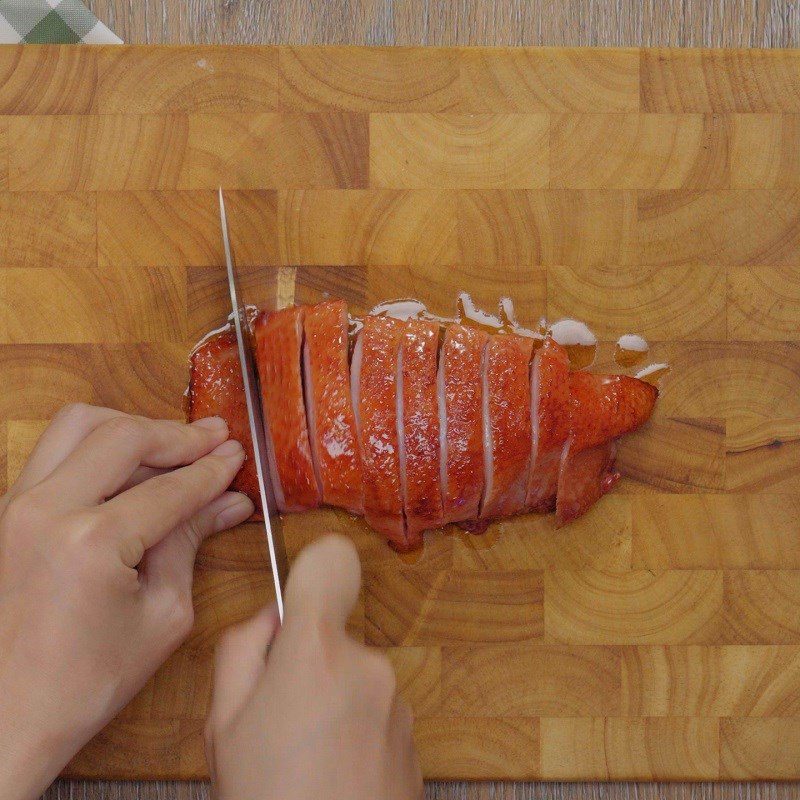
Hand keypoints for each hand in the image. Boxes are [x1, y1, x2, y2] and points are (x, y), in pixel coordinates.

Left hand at [0, 404, 253, 798]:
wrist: (8, 717)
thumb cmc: (85, 681)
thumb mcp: (163, 614)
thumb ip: (191, 541)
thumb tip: (228, 502)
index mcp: (91, 542)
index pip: (170, 488)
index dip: (212, 470)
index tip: (237, 455)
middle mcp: (45, 511)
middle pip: (124, 435)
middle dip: (178, 435)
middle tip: (214, 439)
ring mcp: (15, 506)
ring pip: (79, 425)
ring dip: (132, 428)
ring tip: (171, 445)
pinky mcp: (4, 510)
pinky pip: (55, 452)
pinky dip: (98, 447)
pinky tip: (129, 468)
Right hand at [206, 535, 422, 799]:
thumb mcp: (222, 726)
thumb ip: (241, 650)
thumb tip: (271, 620)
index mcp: (316, 650)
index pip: (331, 561)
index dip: (312, 569)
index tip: (299, 598)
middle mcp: (368, 664)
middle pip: (334, 632)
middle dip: (307, 661)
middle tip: (277, 720)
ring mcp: (397, 701)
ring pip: (354, 675)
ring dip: (331, 702)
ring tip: (304, 760)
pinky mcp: (416, 737)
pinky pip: (376, 711)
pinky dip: (355, 731)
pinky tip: (333, 777)